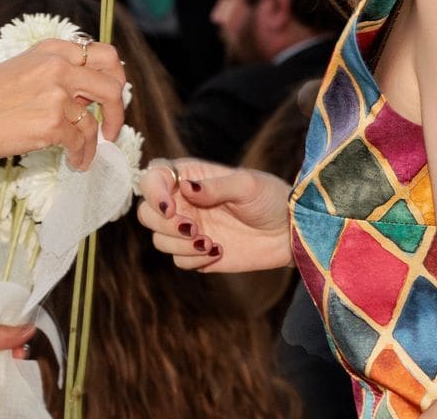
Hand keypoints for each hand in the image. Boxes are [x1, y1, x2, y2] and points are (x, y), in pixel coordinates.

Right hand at [0, 38, 125, 170]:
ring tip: (84, 154)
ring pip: (97, 120)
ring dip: (96, 142)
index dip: (115, 77)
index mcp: (51, 50)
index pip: (105, 54)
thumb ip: (54, 73)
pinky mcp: (52, 123)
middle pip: (113, 84)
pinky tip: (74, 163)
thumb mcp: (21, 70)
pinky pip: (83, 143)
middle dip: (118, 110)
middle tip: (110, 128)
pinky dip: (82, 157)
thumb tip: (87, 92)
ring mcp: (56, 94)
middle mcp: (58, 66)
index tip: (109, 97)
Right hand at [137, 157, 293, 272]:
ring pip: (159, 238)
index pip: (152, 177)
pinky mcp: (197, 253)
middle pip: (147, 212)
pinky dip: (192, 259)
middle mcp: (183, 202)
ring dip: (179, 243)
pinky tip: (218, 251)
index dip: (153, 191)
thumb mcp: (246, 185)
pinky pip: (178, 260)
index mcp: (190, 176)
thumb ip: (215, 187)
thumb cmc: (270, 198)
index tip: (170, 208)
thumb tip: (186, 187)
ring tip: (209, 241)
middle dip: (164, 223)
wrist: (290, 232)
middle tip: (193, 228)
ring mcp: (189, 228)